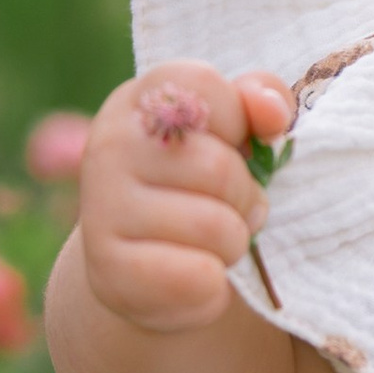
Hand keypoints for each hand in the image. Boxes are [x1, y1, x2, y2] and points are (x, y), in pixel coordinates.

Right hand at [75, 64, 293, 334]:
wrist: (147, 264)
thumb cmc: (201, 183)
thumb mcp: (233, 130)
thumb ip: (260, 100)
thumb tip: (271, 111)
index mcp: (140, 101)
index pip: (201, 85)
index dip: (237, 119)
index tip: (232, 142)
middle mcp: (110, 145)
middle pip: (219, 168)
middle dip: (246, 197)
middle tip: (232, 208)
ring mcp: (102, 208)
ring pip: (215, 227)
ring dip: (234, 244)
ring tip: (214, 243)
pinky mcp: (107, 270)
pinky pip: (199, 278)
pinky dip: (214, 287)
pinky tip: (196, 277)